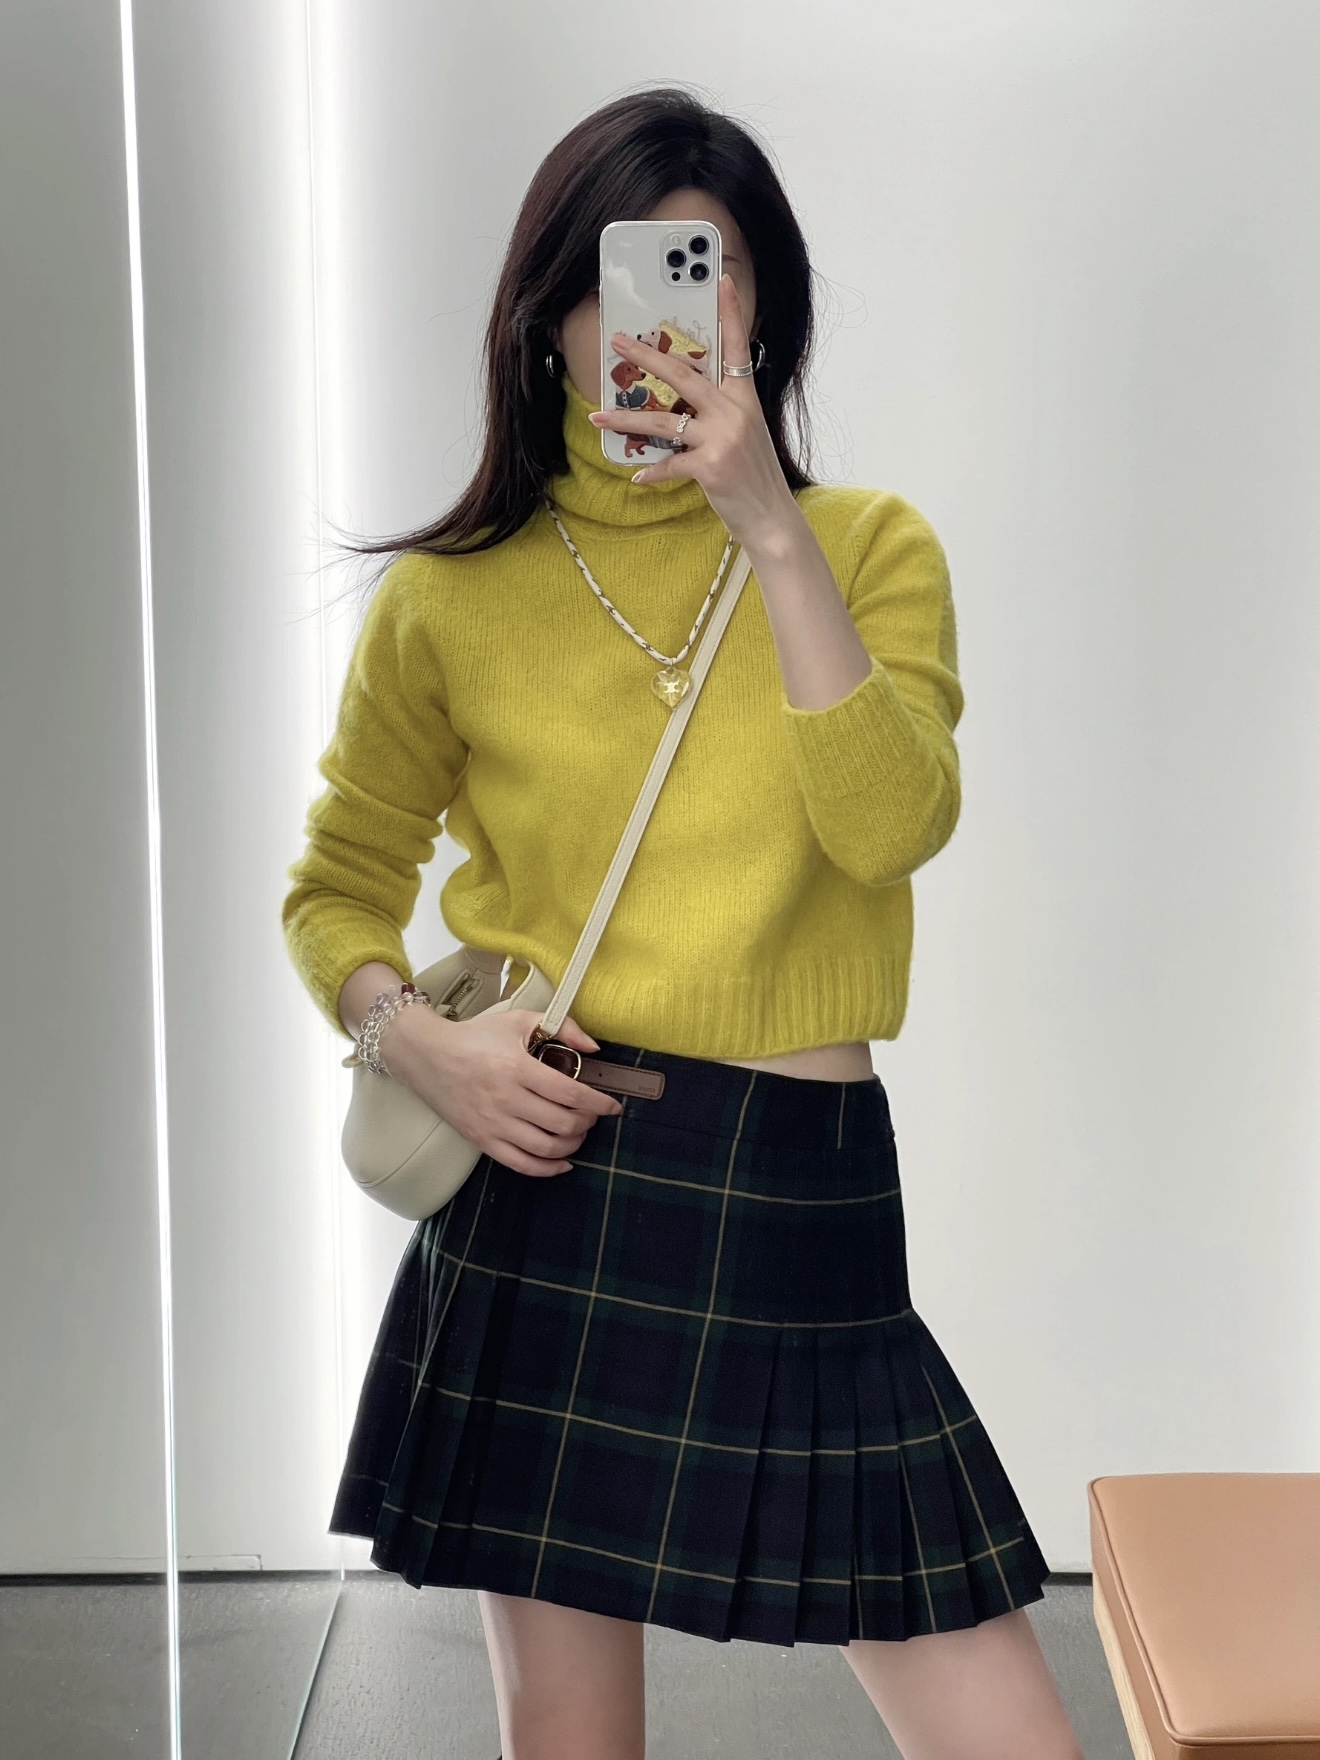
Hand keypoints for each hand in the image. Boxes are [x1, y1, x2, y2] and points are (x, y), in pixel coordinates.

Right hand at [382, 1005, 623, 1177]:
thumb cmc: (475, 1037)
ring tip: (578, 1134)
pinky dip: (548, 1169)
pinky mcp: (482, 1140)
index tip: (611, 1106)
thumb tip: (594, 1049)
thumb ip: (562, 1027)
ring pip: (546, 1148)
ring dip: (572, 1145)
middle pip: (562, 1123)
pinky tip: (563, 1162)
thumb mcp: (518, 1020)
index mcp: (517, 1067)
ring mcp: (493, 1124)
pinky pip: (521, 1165)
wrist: (427, 1056)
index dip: (597, 1103)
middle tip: (591, 1116)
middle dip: (586, 1123)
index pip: (570, 1092)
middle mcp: (505, 1099)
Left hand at [588, 274, 799, 550]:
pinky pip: (670, 464)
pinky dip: (652, 472)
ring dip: (627, 417)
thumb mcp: (746, 435)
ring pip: (664, 421)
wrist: (772, 517)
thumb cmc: (755, 477)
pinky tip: (638, 476)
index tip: (721, 279)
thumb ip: (721, 414)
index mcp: (745, 399)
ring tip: (598, 414)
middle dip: (646, 356)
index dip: (731, 313)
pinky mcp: (711, 467)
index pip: (737, 347)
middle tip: (618, 340)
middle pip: (684, 375)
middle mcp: (735, 413)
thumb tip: (685, 406)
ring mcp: (723, 439)